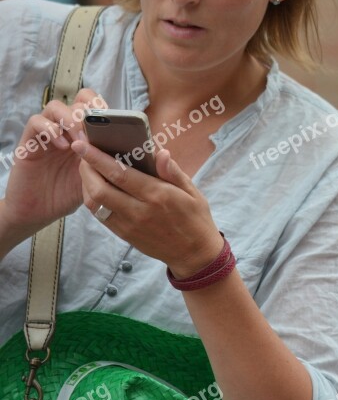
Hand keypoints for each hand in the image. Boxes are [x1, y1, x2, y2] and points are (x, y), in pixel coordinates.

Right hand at [2, 89, 107, 236]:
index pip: (93, 105)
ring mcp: (47, 134)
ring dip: (71, 119)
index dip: (102, 106)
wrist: (38, 212)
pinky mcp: (30, 142)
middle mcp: (66, 130)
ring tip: (80, 140)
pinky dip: (50, 129)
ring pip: (56, 107)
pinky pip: (36, 122)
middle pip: (77, 102)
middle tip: (96, 133)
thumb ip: (106, 164)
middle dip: (89, 114)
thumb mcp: (95, 179)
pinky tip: (62, 145)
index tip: (113, 120)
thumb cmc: (68, 194)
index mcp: (84, 134)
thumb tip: (129, 154)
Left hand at [71, 141, 223, 277]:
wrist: (194, 254)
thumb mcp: (191, 191)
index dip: (97, 158)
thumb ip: (173, 171)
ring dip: (85, 184)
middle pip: (99, 189)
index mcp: (157, 195)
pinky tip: (95, 186)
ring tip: (87, 168)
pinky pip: (100, 215)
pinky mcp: (124, 234)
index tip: (82, 145)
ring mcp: (129, 225)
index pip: (119, 174)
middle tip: (81, 153)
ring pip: (95, 203)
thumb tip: (160, 152)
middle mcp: (139, 211)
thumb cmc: (195, 218)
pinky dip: (92, 198)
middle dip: (85, 169)